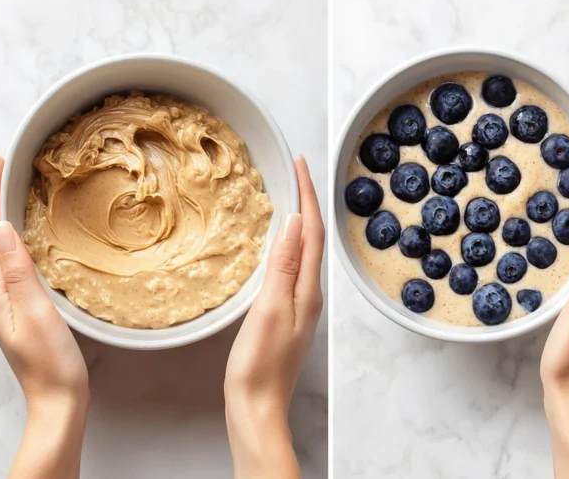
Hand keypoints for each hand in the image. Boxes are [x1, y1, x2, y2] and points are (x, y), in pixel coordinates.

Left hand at [0, 155, 87, 478]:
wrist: (57, 403)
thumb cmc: (50, 364)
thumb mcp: (36, 313)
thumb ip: (19, 271)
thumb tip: (4, 228)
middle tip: (1, 166)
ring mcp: (5, 302)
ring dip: (1, 217)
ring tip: (7, 190)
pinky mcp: (19, 309)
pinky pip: (11, 263)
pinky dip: (13, 240)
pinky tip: (23, 236)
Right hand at [224, 157, 323, 478]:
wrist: (256, 407)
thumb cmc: (259, 364)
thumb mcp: (270, 309)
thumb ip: (282, 266)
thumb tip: (294, 223)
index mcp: (307, 291)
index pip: (312, 232)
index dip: (308, 195)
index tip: (301, 163)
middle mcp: (308, 295)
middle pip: (312, 238)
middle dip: (306, 202)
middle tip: (295, 171)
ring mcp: (297, 307)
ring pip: (302, 253)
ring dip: (297, 222)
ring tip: (288, 197)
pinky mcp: (283, 316)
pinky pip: (289, 269)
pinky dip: (285, 246)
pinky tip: (275, 246)